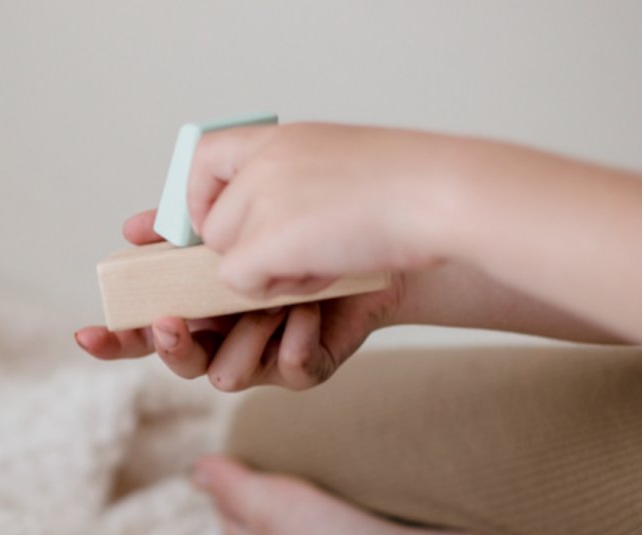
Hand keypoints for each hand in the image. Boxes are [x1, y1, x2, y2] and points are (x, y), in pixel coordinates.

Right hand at [75, 209, 406, 391]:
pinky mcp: (304, 368)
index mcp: (199, 303)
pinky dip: (297, 334)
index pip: (141, 329)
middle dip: (171, 345)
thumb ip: (183, 222)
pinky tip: (312, 308)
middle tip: (171, 320)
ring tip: (276, 296)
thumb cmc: (304, 222)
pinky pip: (288, 368)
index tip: (86, 333)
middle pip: (178, 361)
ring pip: (227, 375)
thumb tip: (131, 228)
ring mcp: (263, 357)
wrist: (373, 238)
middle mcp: (225, 335)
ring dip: (247, 330)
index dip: (113, 338)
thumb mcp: (237, 208)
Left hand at [191, 122, 448, 298]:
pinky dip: (274, 289)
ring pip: (225, 255)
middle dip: (246, 248)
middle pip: (213, 222)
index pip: (204, 156)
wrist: (442, 195)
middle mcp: (264, 161)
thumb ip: (298, 183)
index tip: (211, 219)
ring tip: (322, 258)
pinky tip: (320, 273)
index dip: (199, 194)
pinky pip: (237, 281)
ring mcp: (263, 199)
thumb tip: (269, 225)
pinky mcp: (269, 240)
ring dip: (267, 271)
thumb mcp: (343, 165)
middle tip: (299, 251)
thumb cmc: (413, 188)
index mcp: (282, 138)